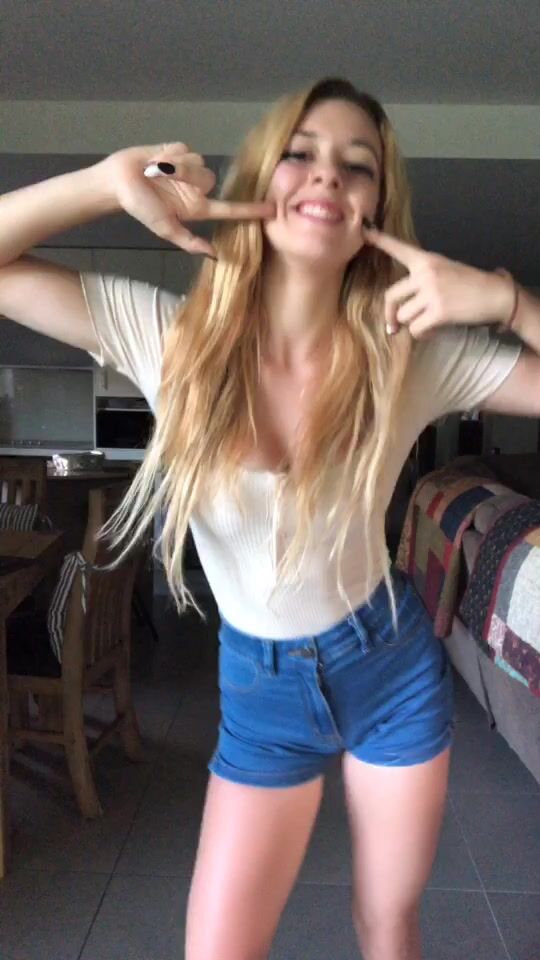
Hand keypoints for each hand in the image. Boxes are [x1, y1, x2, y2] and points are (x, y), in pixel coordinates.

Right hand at [99, 144, 274, 256]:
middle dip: (187, 178)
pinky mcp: (180, 150)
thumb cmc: (141, 207)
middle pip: (209, 178)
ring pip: (197, 162)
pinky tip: (156, 160)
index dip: (250, 210)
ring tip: (157, 173)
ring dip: (176, 167)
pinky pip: (183, 149)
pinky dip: (168, 155)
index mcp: (197, 207)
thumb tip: (215, 255)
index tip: (271, 209)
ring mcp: (190, 168)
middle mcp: (197, 188)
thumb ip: (189, 242)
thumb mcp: (166, 229)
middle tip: (165, 183)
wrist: (118, 181)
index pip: (228, 209)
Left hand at [363, 225, 514, 337]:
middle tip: (393, 327)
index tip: (364, 228)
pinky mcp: (438, 310)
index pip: (399, 248)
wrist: (496, 295)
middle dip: (391, 315)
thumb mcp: (445, 272)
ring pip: (403, 316)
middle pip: (390, 297)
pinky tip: (435, 330)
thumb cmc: (470, 286)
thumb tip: (399, 313)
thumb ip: (421, 283)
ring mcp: (431, 291)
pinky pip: (416, 329)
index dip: (380, 240)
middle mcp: (425, 273)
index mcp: (427, 261)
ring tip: (429, 323)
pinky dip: (423, 334)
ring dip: (413, 324)